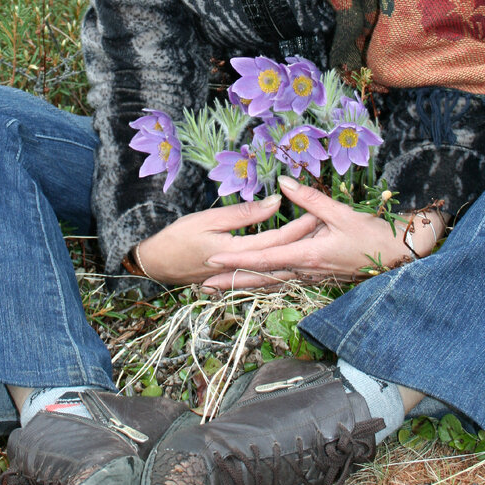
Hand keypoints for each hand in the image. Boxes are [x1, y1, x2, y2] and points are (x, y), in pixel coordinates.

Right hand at [136, 193, 318, 284]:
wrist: (156, 265)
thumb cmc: (178, 238)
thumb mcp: (208, 219)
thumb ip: (244, 214)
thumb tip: (275, 202)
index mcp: (237, 253)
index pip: (278, 240)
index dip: (300, 226)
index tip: (318, 211)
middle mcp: (243, 270)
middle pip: (284, 257)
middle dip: (307, 241)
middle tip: (328, 225)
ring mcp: (240, 279)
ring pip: (280, 271)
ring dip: (301, 256)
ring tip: (320, 241)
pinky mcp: (237, 281)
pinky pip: (268, 277)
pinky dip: (286, 268)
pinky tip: (297, 263)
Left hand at [199, 175, 444, 290]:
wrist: (398, 257)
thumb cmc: (372, 234)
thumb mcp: (341, 213)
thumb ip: (310, 199)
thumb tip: (285, 183)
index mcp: (306, 255)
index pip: (263, 260)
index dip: (234, 261)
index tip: (210, 261)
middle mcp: (305, 271)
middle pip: (260, 279)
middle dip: (230, 282)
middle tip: (201, 285)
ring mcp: (311, 278)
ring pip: (271, 284)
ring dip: (244, 286)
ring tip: (218, 289)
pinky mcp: (318, 278)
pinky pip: (285, 283)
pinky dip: (265, 285)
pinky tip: (254, 284)